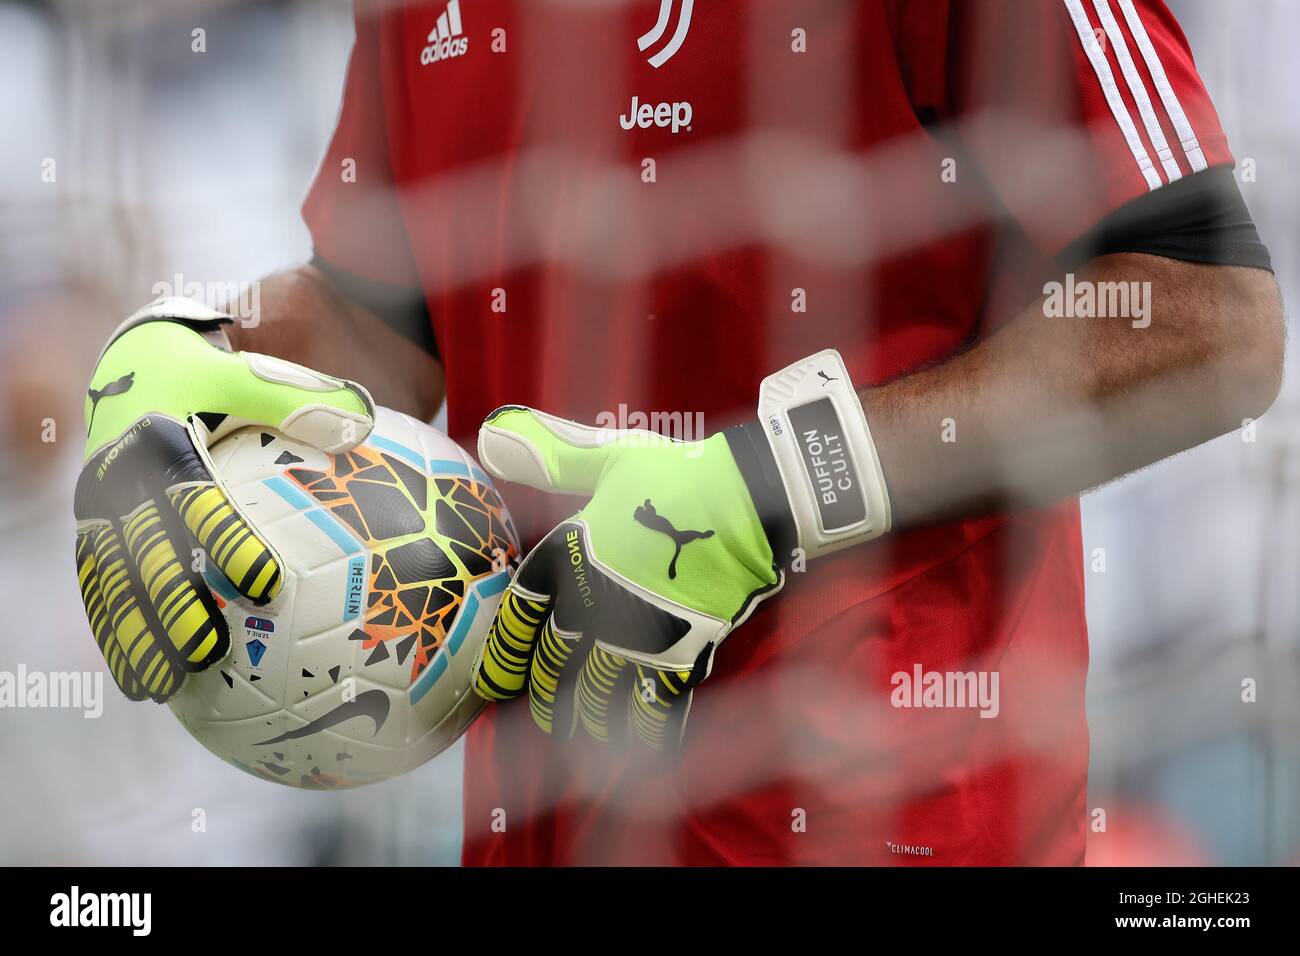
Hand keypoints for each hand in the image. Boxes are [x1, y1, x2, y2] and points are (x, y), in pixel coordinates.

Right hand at [74, 298, 372, 701]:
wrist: (138, 364)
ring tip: (162, 688)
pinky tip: (141, 684)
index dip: (226, 539)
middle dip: (171, 603)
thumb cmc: (213, 377)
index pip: (197, 497)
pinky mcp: (93, 533)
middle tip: (207, 649)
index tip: (264, 583)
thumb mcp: (252, 374)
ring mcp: (100, 510)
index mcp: (162, 438)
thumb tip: (364, 423)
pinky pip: (100, 591)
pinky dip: (117, 636)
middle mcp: (121, 478)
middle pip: (145, 551)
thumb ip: (304, 399)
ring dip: (134, 635)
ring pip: (112, 581)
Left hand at [469, 351, 890, 748]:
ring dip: (582, 722)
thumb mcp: (609, 458)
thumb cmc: (678, 477)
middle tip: (535, 716)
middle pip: (552, 667)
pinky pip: (651, 711)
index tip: (493, 679)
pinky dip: (640, 735)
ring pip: (595, 697)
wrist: (749, 504)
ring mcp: (636, 638)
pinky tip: (634, 755)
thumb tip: (491, 432)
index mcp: (571, 559)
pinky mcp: (681, 657)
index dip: (503, 653)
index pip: (520, 617)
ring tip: (576, 739)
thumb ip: (550, 455)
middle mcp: (594, 607)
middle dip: (540, 694)